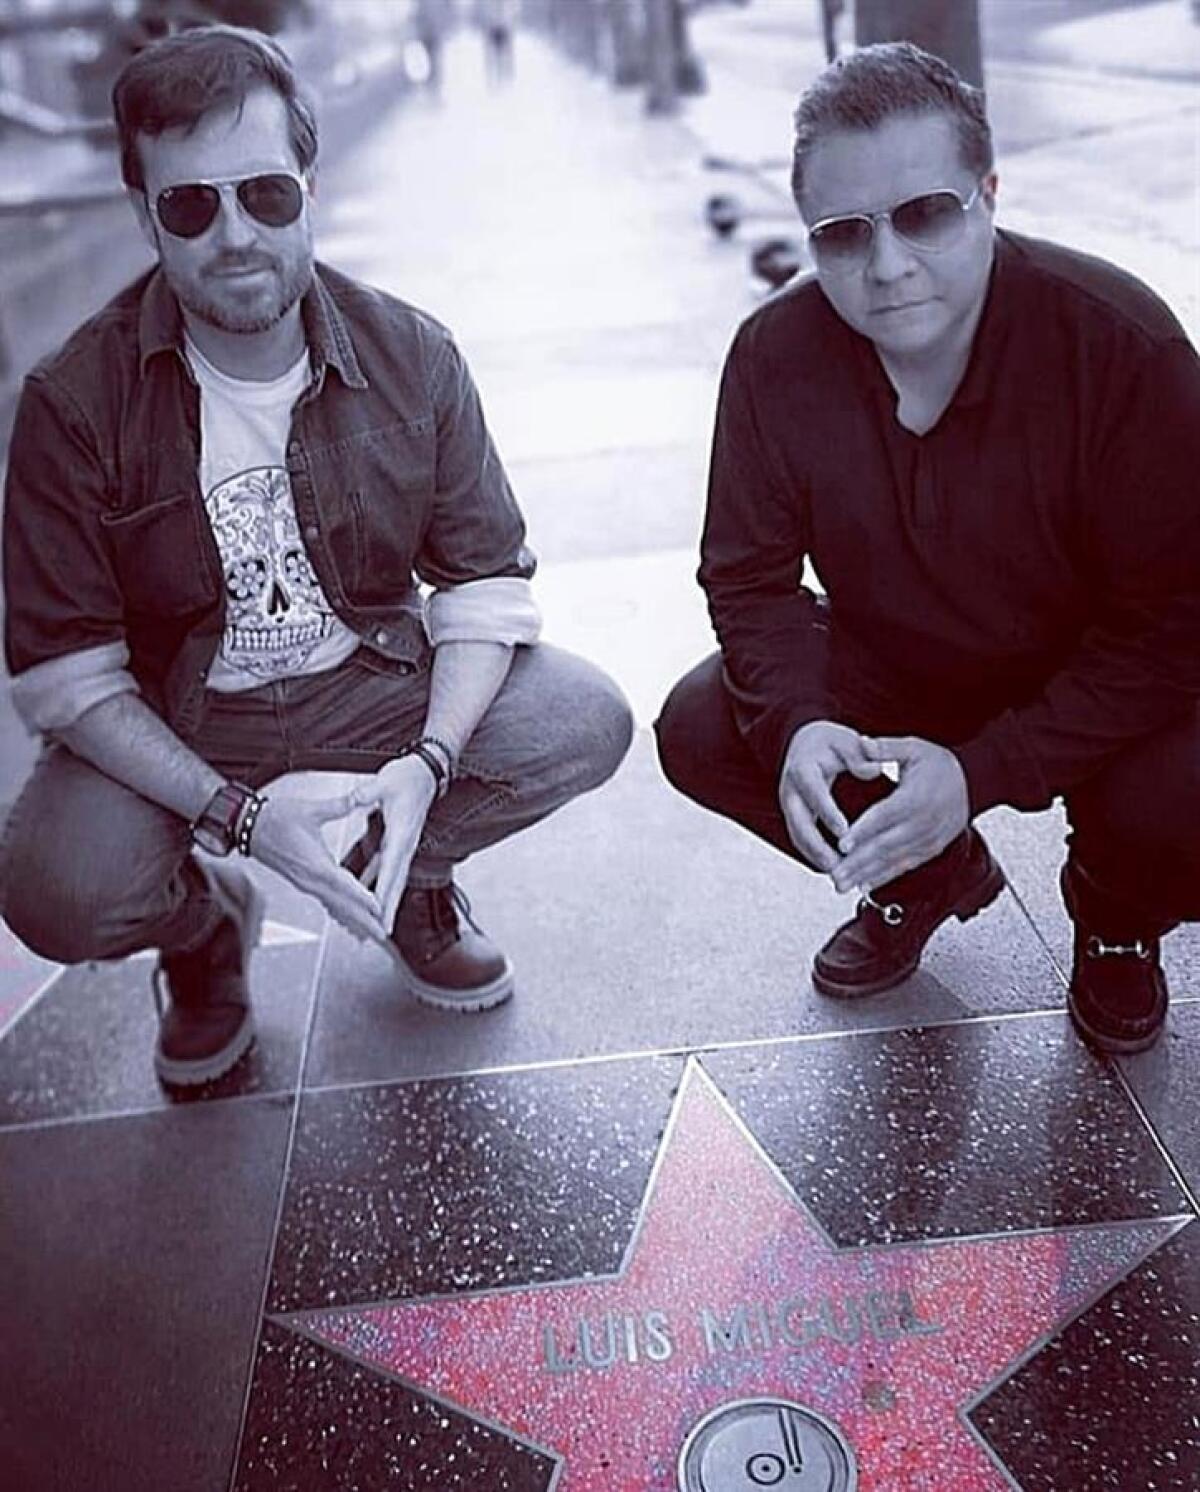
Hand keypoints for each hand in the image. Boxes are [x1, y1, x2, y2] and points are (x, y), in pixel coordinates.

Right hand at [248, 791, 390, 946]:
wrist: (247, 826)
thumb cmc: (275, 818)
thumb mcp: (311, 809)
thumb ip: (339, 805)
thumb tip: (359, 797)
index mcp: (315, 863)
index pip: (343, 884)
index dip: (362, 897)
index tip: (378, 908)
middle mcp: (310, 879)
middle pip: (341, 904)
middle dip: (363, 920)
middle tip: (382, 934)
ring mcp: (305, 884)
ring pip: (334, 907)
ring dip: (353, 920)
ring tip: (371, 932)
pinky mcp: (302, 883)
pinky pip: (325, 902)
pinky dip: (340, 912)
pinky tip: (348, 917)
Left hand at [347, 755, 438, 930]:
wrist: (425, 771)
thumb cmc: (407, 775)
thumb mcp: (386, 781)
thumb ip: (369, 792)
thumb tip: (357, 797)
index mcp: (401, 833)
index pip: (391, 867)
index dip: (385, 891)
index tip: (380, 912)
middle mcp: (404, 844)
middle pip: (396, 882)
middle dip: (389, 909)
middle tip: (381, 933)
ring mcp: (402, 845)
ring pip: (392, 880)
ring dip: (384, 903)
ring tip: (375, 924)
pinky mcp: (396, 841)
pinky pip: (385, 868)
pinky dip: (376, 883)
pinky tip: (366, 895)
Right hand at [778, 720, 884, 873]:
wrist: (804, 743)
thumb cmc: (829, 743)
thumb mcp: (845, 741)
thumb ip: (859, 755)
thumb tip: (873, 770)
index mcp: (803, 768)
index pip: (813, 793)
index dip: (828, 813)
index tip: (844, 831)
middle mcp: (790, 790)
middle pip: (799, 823)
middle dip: (817, 846)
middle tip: (838, 865)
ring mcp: (789, 806)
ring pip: (798, 836)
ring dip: (815, 856)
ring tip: (837, 874)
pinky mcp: (793, 817)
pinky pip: (800, 840)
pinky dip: (814, 855)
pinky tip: (832, 868)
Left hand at [833, 735, 968, 893]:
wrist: (974, 780)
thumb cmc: (939, 763)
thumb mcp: (913, 747)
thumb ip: (885, 748)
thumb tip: (861, 743)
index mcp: (916, 797)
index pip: (884, 817)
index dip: (862, 832)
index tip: (842, 845)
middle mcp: (924, 823)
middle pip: (885, 846)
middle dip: (857, 863)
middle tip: (834, 876)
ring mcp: (930, 839)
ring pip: (893, 861)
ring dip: (866, 875)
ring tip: (841, 885)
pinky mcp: (932, 849)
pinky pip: (906, 866)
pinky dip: (884, 877)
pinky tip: (864, 886)